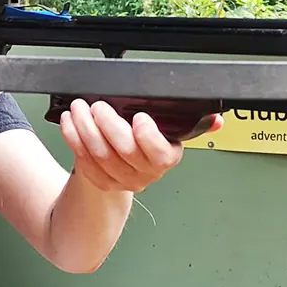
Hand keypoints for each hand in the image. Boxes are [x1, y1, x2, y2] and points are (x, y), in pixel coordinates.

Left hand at [58, 99, 222, 193]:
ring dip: (85, 128)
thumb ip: (190, 122)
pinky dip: (73, 139)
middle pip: (123, 150)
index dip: (148, 135)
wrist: (126, 168)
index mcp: (166, 157)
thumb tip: (217, 119)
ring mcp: (121, 179)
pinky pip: (84, 160)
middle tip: (97, 105)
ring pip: (100, 154)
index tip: (138, 117)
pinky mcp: (101, 181)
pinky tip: (69, 124)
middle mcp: (145, 173)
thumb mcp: (169, 130)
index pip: (159, 153)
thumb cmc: (146, 143)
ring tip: (79, 108)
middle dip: (107, 123)